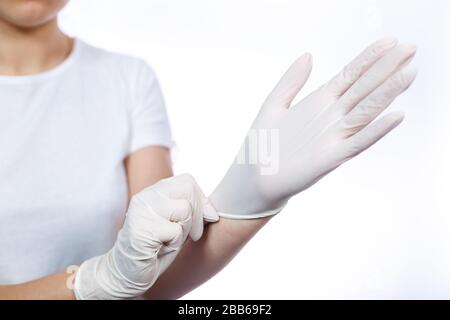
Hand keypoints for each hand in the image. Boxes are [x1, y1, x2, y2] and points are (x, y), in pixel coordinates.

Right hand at [74, 174, 217, 298]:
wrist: (126, 273)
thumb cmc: (155, 248)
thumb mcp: (177, 223)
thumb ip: (192, 210)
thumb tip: (214, 213)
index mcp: (153, 192)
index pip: (188, 181)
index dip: (201, 200)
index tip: (203, 219)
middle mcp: (145, 197)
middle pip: (189, 190)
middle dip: (198, 215)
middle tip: (190, 235)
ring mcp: (142, 212)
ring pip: (184, 209)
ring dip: (184, 231)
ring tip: (169, 240)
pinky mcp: (142, 230)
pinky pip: (175, 231)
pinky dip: (174, 244)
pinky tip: (159, 249)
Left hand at [211, 38, 416, 217]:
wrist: (255, 177)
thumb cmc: (263, 143)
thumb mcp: (274, 104)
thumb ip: (291, 81)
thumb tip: (308, 55)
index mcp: (319, 102)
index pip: (350, 75)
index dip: (368, 58)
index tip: (390, 41)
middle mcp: (332, 117)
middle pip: (363, 88)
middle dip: (385, 68)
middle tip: (410, 48)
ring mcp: (334, 136)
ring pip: (366, 111)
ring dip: (387, 93)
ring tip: (408, 73)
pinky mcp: (331, 157)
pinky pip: (358, 141)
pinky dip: (375, 130)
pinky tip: (394, 116)